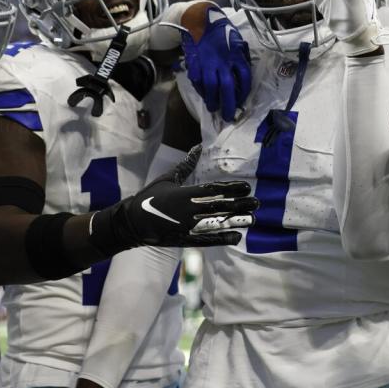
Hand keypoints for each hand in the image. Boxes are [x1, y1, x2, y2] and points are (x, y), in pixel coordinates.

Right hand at [90, 179, 257, 251]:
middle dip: (240, 205)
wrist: (130, 222)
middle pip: (219, 207)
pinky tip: (236, 237)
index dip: (232, 189)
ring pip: (216, 224)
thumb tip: (197, 147)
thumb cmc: (149, 197)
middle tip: (257, 203)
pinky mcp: (183, 240)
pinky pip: (206, 240)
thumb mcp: (167, 178)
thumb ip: (185, 164)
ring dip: (236, 222)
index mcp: (184, 194)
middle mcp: (187, 211)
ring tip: (253, 220)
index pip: (213, 190)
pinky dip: (222, 239)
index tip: (248, 187)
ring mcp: (186, 227)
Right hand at [181, 6, 251, 121]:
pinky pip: (198, 81)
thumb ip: (241, 57)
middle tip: (227, 116)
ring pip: (210, 86)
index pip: (244, 78)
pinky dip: (201, 91)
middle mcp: (223, 60)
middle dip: (228, 104)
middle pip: (227, 86)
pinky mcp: (195, 64)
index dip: (243, 92)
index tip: (241, 102)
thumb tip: (243, 76)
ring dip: (212, 100)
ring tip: (214, 108)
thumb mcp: (237, 41)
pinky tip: (204, 95)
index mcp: (236, 55)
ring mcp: (207, 63)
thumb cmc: (222, 31)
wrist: (200, 20)